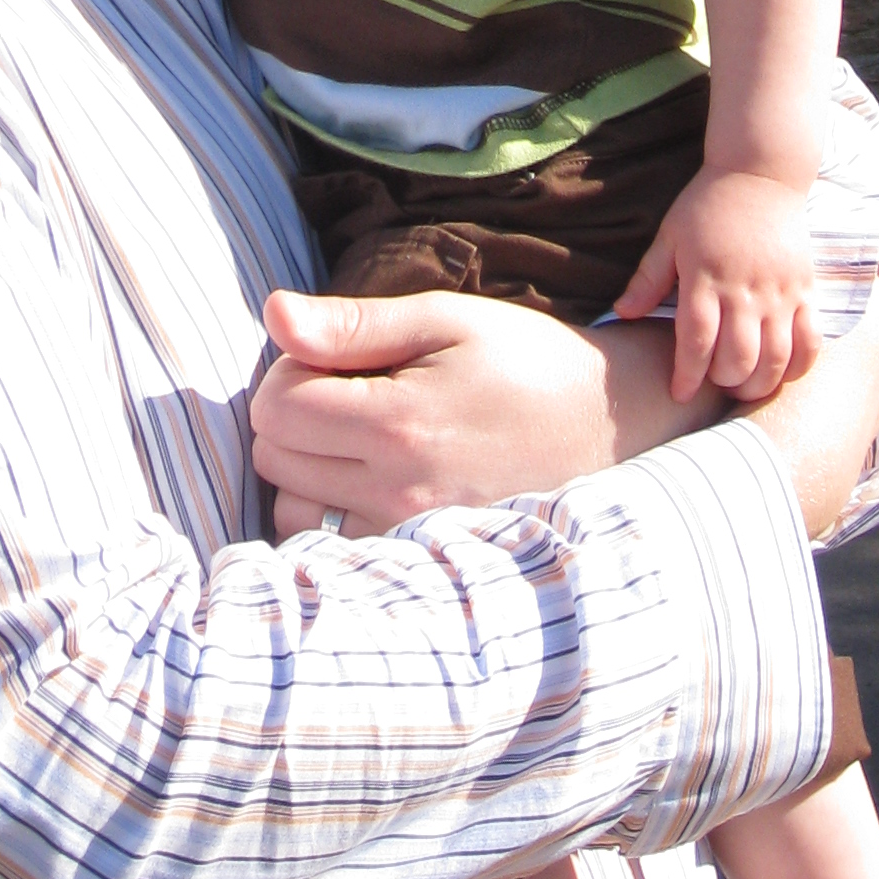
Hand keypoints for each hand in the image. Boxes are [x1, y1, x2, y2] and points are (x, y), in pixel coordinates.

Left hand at [250, 287, 719, 533]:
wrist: (608, 427)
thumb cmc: (524, 360)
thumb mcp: (444, 319)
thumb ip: (352, 324)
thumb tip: (271, 314)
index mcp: (398, 421)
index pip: (274, 405)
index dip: (289, 368)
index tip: (333, 356)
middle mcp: (397, 491)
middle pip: (274, 457)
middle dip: (294, 415)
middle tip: (351, 390)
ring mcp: (408, 537)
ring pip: (291, 511)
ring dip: (306, 470)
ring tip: (359, 435)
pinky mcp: (422, 564)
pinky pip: (332, 553)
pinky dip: (330, 516)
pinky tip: (367, 481)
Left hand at [615, 166, 821, 406]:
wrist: (760, 173)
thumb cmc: (708, 205)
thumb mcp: (670, 236)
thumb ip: (648, 278)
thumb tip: (621, 314)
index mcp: (705, 276)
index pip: (696, 341)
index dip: (687, 375)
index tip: (679, 392)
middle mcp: (745, 288)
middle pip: (737, 358)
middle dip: (721, 382)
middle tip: (712, 382)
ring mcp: (780, 291)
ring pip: (774, 358)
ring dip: (758, 383)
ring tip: (742, 385)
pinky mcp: (807, 289)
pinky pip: (811, 341)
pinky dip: (799, 367)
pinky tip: (781, 373)